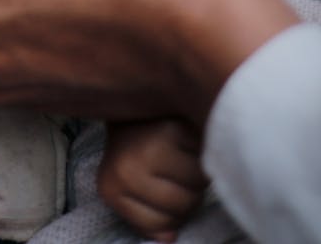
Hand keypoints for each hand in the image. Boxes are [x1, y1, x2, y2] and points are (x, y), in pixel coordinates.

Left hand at [99, 118, 207, 242]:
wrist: (131, 90)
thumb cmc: (133, 142)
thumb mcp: (128, 183)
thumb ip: (148, 215)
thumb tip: (170, 237)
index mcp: (112, 187)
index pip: (161, 226)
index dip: (172, 211)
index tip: (163, 185)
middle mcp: (127, 170)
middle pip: (184, 206)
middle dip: (188, 190)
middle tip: (175, 165)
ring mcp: (151, 150)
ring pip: (200, 182)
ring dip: (199, 168)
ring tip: (181, 149)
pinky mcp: (176, 128)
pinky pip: (208, 155)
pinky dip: (204, 147)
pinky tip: (187, 134)